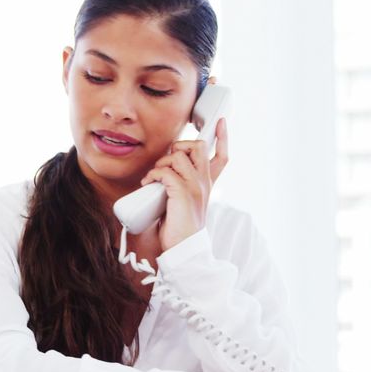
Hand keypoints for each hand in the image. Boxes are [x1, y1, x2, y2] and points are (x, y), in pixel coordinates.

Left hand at [140, 117, 228, 250]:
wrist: (183, 249)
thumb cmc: (179, 229)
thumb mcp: (182, 202)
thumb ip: (179, 186)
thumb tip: (161, 174)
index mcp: (207, 185)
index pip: (221, 156)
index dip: (222, 137)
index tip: (221, 122)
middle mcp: (204, 183)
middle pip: (199, 146)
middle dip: (180, 145)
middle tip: (167, 162)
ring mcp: (195, 186)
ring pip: (178, 155)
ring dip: (161, 163)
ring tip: (154, 177)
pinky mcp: (182, 193)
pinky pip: (165, 171)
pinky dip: (153, 174)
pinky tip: (148, 184)